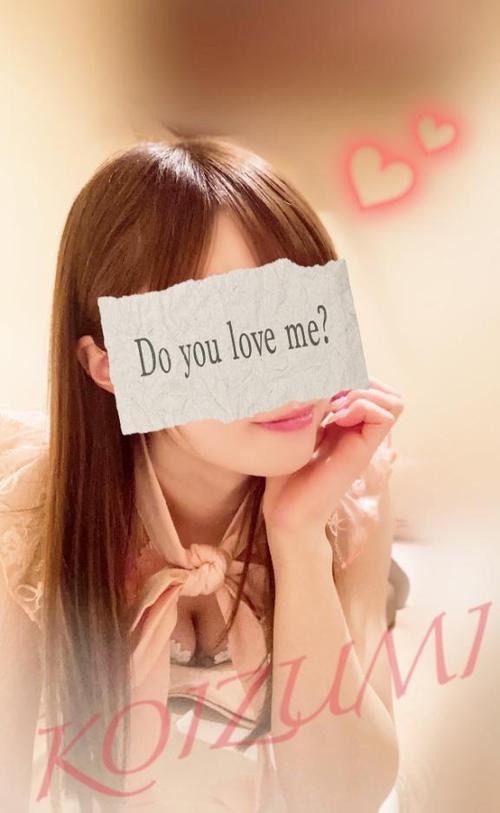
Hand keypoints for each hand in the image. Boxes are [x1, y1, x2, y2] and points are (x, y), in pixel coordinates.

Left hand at [262, 376, 403, 550]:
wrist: (285, 514)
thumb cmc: (282, 473)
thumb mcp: (292, 428)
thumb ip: (305, 403)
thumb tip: (311, 372)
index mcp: (343, 422)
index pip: (367, 383)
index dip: (351, 372)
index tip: (324, 380)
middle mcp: (357, 429)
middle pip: (384, 389)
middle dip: (360, 378)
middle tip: (332, 389)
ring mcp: (363, 441)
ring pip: (390, 399)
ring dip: (363, 391)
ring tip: (335, 402)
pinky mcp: (362, 453)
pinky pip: (383, 416)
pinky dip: (362, 405)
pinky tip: (336, 415)